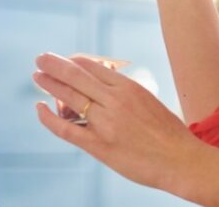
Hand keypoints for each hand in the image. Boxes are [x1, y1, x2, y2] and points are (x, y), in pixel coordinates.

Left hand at [33, 53, 204, 191]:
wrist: (182, 160)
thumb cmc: (169, 133)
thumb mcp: (148, 100)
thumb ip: (125, 92)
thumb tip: (106, 87)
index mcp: (128, 87)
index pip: (93, 66)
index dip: (74, 61)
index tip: (64, 60)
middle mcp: (114, 100)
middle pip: (76, 75)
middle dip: (55, 64)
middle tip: (41, 58)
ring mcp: (105, 122)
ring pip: (68, 96)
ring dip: (49, 83)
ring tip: (37, 76)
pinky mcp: (98, 145)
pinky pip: (65, 128)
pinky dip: (48, 118)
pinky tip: (39, 109)